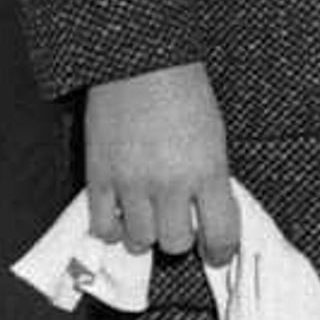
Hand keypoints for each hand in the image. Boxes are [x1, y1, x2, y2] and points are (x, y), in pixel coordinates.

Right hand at [81, 61, 236, 261]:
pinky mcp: (99, 178)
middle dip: (179, 238)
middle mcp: (171, 184)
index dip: (220, 251)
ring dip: (145, 234)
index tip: (218, 254)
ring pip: (139, 241)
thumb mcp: (214, 136)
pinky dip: (111, 228)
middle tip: (178, 223)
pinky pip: (102, 227)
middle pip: (175, 244)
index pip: (220, 233)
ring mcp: (132, 184)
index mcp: (208, 171)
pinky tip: (119, 214)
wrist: (140, 65)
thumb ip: (211, 178)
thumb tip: (207, 214)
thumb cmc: (185, 94)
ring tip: (147, 215)